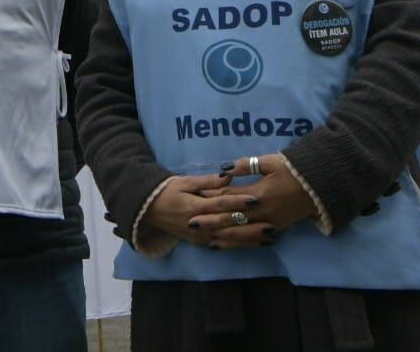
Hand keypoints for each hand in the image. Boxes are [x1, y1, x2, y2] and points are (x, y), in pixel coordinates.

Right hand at [144, 172, 262, 246]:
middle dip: (251, 227)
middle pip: (229, 226)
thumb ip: (207, 181)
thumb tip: (228, 175)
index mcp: (194, 206)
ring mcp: (199, 236)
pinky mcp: (200, 242)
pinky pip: (222, 245)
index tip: (256, 199)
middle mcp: (198, 225)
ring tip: (269, 237)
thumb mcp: (184, 181)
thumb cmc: (167, 191)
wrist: (148, 210)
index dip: (239, 202)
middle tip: (271, 225)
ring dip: (249, 239)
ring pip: (229, 239)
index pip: (221, 204)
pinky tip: (254, 244)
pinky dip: (239, 245)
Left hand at [186, 154, 317, 248]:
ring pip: (239, 233)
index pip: (229, 197)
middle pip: (231, 218)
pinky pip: (251, 239)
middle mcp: (261, 212)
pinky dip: (235, 243)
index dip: (212, 198)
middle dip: (210, 221)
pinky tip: (222, 245)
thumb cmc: (294, 170)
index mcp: (258, 193)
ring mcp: (269, 223)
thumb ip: (246, 165)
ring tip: (201, 237)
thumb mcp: (270, 162)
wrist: (319, 187)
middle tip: (190, 223)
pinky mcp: (275, 229)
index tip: (195, 198)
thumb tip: (224, 169)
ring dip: (220, 235)